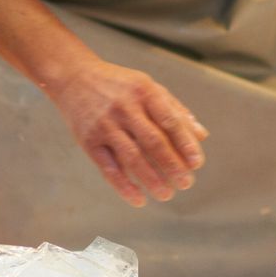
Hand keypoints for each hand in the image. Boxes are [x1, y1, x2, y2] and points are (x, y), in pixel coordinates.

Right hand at [48, 58, 208, 206]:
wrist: (73, 77)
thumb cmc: (118, 85)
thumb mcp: (148, 87)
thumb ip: (175, 110)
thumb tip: (202, 136)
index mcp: (144, 91)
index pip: (169, 120)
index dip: (185, 143)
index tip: (197, 163)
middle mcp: (124, 107)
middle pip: (153, 141)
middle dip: (172, 165)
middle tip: (185, 183)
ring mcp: (104, 125)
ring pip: (132, 157)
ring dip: (151, 179)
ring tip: (166, 194)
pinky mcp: (88, 141)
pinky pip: (108, 168)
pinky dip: (124, 186)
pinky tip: (139, 199)